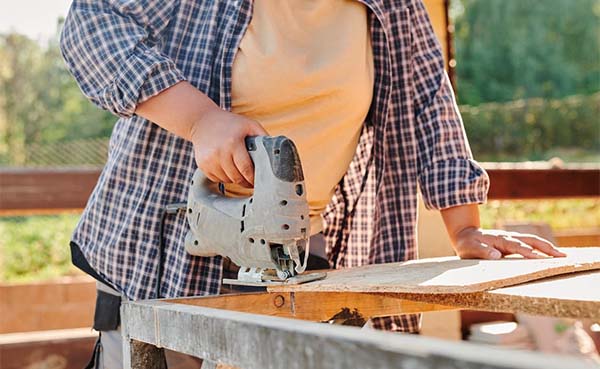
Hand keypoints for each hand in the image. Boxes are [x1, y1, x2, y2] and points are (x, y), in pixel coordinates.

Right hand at [190, 107, 266, 187]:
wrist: (202, 120)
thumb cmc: (230, 123)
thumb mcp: (249, 125)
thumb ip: (263, 137)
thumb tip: (277, 151)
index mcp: (233, 143)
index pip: (246, 169)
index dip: (253, 178)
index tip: (259, 182)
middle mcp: (219, 152)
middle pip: (236, 177)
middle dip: (246, 182)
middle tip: (252, 181)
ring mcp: (209, 160)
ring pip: (226, 180)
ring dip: (235, 179)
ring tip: (239, 172)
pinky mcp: (202, 164)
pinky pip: (216, 178)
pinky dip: (223, 177)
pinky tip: (227, 169)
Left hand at [452, 227, 566, 259]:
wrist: (466, 235)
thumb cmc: (467, 244)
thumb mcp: (469, 248)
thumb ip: (481, 251)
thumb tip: (495, 255)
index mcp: (499, 239)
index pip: (515, 246)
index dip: (526, 252)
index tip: (537, 258)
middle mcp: (508, 238)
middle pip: (530, 240)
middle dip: (545, 248)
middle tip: (561, 256)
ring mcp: (512, 240)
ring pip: (533, 241)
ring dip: (547, 247)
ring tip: (562, 255)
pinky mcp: (513, 244)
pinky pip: (530, 245)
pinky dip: (542, 248)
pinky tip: (551, 255)